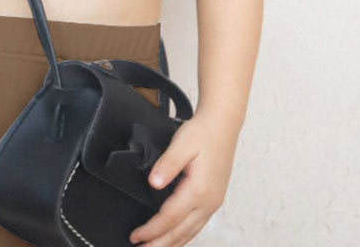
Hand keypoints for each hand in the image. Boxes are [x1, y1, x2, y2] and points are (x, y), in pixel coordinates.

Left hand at [129, 111, 238, 245]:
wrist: (223, 125)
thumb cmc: (203, 132)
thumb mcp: (182, 143)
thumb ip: (167, 165)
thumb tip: (154, 183)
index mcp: (198, 190)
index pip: (170, 218)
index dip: (151, 230)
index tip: (136, 236)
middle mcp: (209, 201)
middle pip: (180, 232)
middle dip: (160, 244)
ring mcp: (213, 202)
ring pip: (190, 232)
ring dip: (172, 243)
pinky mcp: (214, 199)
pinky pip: (197, 225)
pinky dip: (184, 236)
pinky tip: (175, 238)